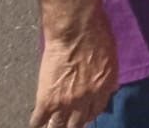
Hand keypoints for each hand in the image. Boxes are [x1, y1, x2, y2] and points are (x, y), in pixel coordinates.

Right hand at [29, 11, 117, 127]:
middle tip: (66, 123)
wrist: (75, 30)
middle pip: (78, 124)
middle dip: (72, 124)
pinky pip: (38, 120)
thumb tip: (110, 86)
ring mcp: (66, 102)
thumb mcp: (111, 57)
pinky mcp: (47, 99)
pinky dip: (36, 124)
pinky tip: (36, 123)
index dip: (88, 114)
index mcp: (103, 89)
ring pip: (58, 126)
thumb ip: (108, 76)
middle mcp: (86, 100)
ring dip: (54, 126)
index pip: (96, 111)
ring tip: (51, 125)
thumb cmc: (96, 34)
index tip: (82, 114)